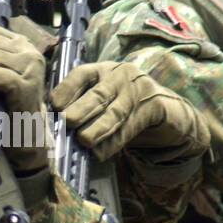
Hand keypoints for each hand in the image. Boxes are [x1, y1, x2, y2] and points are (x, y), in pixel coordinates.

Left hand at [50, 61, 208, 161]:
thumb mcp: (104, 95)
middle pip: (98, 95)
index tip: (54, 105)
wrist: (167, 108)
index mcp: (103, 70)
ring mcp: (139, 91)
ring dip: (97, 129)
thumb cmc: (124, 104)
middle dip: (81, 110)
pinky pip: (130, 128)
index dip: (67, 89)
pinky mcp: (154, 108)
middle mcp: (120, 76)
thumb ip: (83, 105)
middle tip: (67, 123)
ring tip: (84, 141)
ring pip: (114, 114)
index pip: (82, 74)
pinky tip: (101, 153)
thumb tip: (56, 126)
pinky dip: (114, 143)